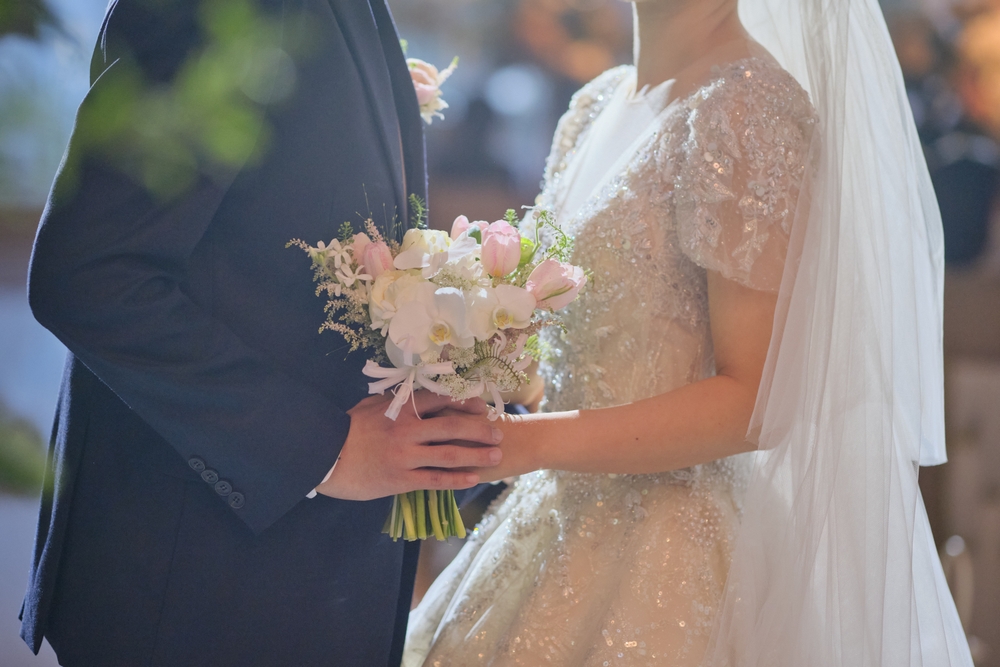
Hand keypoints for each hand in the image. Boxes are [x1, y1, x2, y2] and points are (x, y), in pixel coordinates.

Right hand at [316, 391, 503, 500]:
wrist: (324, 456)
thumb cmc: (347, 428)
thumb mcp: (372, 405)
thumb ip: (398, 401)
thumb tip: (419, 395)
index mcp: (402, 408)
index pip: (442, 400)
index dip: (466, 402)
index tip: (483, 407)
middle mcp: (408, 430)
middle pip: (454, 427)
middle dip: (480, 430)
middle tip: (498, 433)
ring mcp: (406, 456)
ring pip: (450, 454)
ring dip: (476, 455)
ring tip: (496, 457)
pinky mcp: (401, 480)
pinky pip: (435, 480)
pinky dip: (457, 479)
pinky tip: (473, 478)